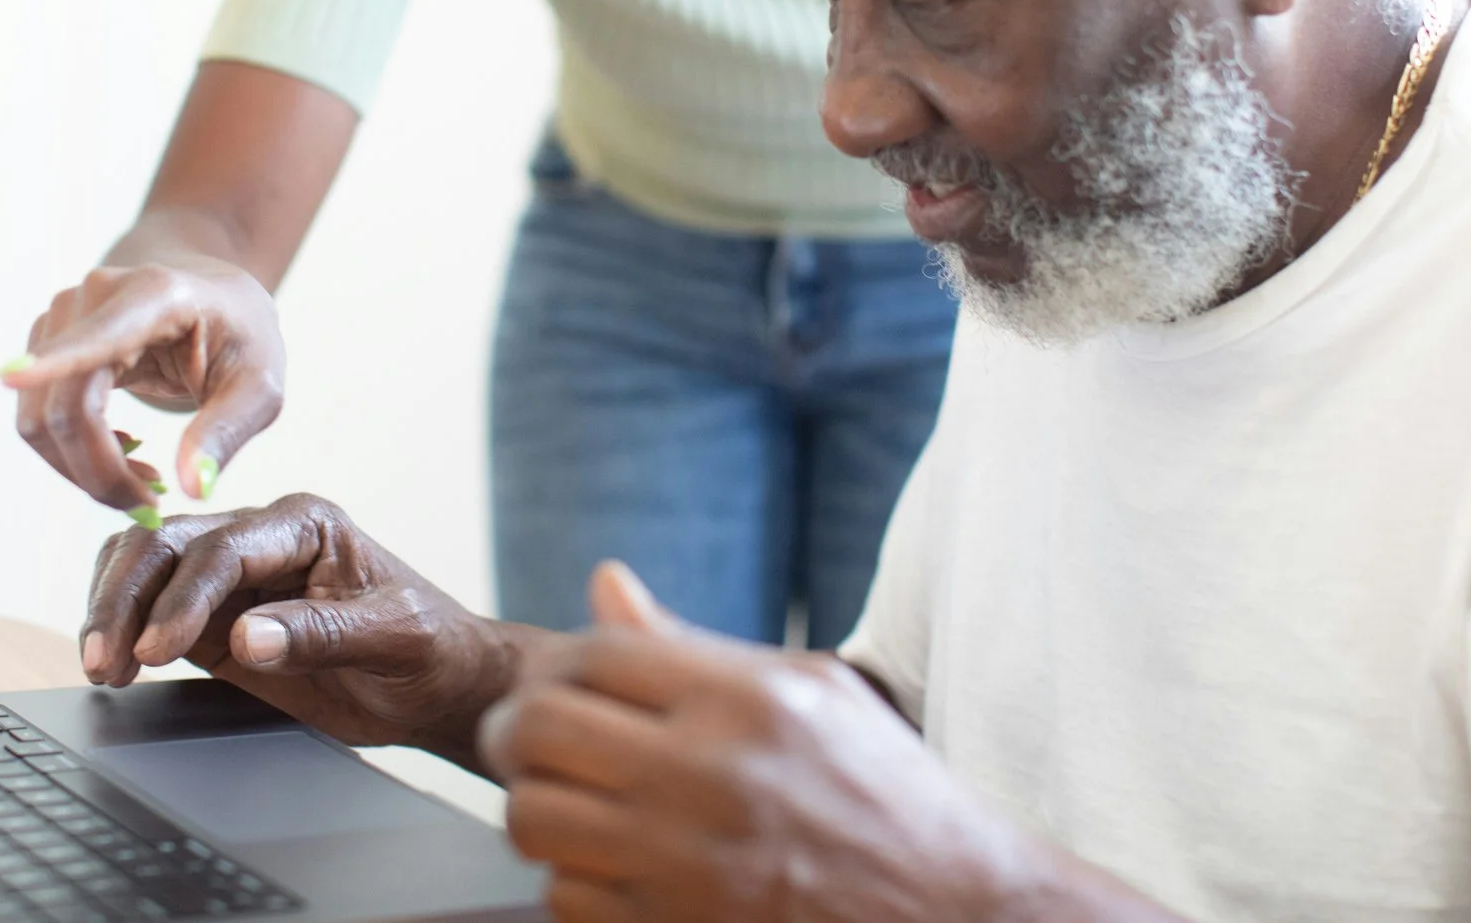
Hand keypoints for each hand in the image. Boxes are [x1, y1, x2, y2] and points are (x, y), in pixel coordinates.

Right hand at [1, 260, 284, 511]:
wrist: (214, 298)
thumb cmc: (241, 337)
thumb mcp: (260, 385)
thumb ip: (227, 432)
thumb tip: (192, 488)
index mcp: (156, 295)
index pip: (98, 337)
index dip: (55, 360)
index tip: (11, 376)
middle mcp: (95, 296)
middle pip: (64, 406)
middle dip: (100, 474)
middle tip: (151, 507)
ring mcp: (62, 317)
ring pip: (40, 420)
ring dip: (85, 469)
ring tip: (145, 482)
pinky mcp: (46, 342)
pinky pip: (38, 417)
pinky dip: (74, 453)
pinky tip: (125, 454)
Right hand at [80, 494, 528, 766]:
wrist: (438, 681)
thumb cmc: (428, 648)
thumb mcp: (393, 639)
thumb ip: (321, 635)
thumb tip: (244, 637)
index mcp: (306, 523)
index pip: (225, 546)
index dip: (183, 596)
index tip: (157, 650)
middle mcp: (261, 537)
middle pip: (168, 544)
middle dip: (127, 597)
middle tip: (106, 659)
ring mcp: (232, 575)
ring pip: (147, 565)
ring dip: (114, 608)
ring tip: (101, 666)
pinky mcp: (213, 615)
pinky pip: (149, 604)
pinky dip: (122, 625)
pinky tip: (112, 662)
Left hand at [478, 565, 1069, 922]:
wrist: (953, 910)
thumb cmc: (882, 790)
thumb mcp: (810, 690)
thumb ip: (691, 642)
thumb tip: (602, 581)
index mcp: (748, 699)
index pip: (594, 653)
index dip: (558, 664)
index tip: (563, 683)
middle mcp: (713, 774)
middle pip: (542, 727)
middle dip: (516, 729)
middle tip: (529, 740)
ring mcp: (691, 864)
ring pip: (535, 818)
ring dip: (533, 806)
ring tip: (562, 801)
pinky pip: (564, 897)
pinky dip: (569, 880)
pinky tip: (605, 866)